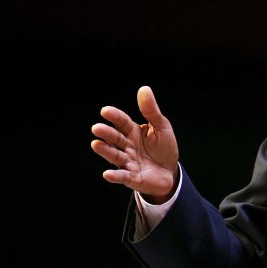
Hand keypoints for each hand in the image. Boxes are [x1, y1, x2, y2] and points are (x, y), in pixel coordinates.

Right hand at [90, 85, 179, 200]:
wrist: (170, 172)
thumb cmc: (164, 148)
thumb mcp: (161, 127)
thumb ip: (151, 111)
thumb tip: (144, 89)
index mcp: (133, 132)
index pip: (122, 122)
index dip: (114, 116)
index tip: (105, 111)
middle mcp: (127, 146)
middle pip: (115, 138)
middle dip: (106, 133)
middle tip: (96, 128)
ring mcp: (128, 162)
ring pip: (115, 156)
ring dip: (106, 151)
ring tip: (96, 144)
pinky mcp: (133, 178)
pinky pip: (123, 176)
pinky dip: (115, 175)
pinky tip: (107, 174)